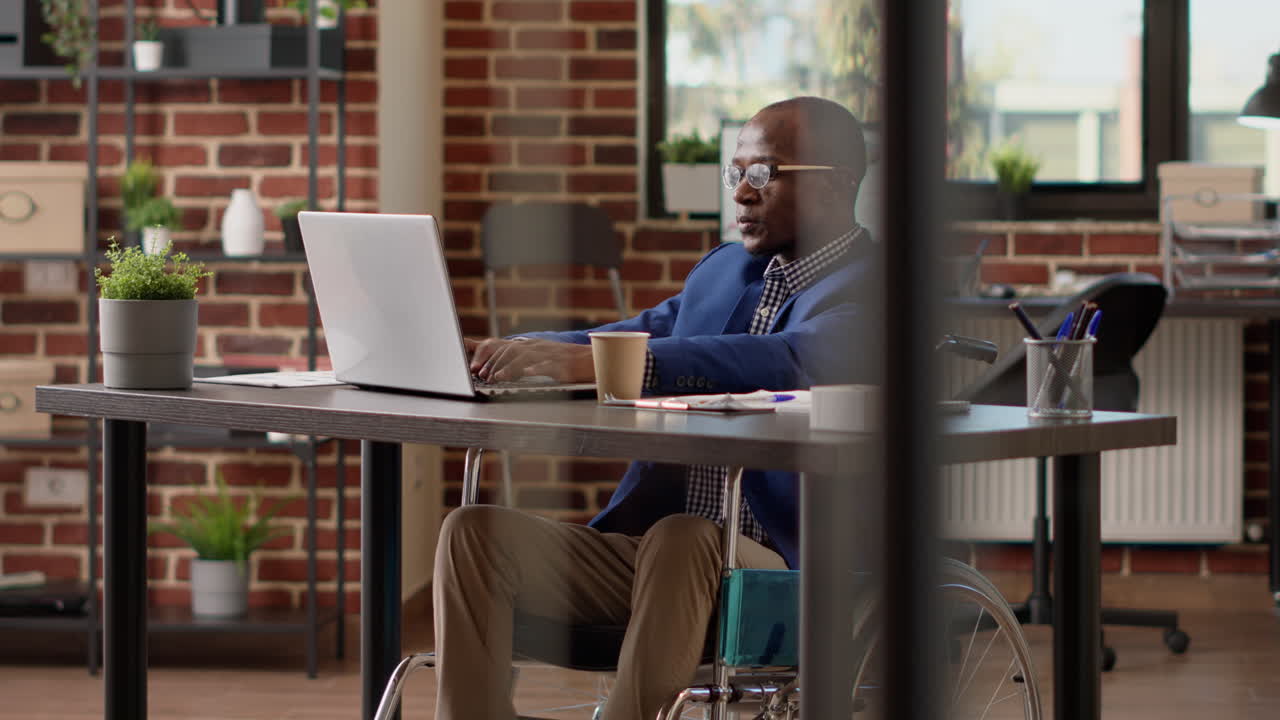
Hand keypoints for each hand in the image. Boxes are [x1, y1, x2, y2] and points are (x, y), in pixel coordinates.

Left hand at [467, 338, 594, 382]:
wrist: (594, 360)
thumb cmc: (569, 362)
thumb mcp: (544, 358)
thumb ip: (526, 361)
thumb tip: (504, 370)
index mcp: (534, 346)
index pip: (507, 348)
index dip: (492, 358)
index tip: (480, 370)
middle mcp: (540, 348)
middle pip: (512, 351)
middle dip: (496, 363)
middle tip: (484, 376)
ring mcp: (552, 355)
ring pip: (526, 357)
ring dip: (510, 367)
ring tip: (499, 377)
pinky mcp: (564, 365)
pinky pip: (548, 365)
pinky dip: (537, 368)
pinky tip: (528, 373)